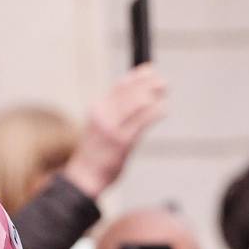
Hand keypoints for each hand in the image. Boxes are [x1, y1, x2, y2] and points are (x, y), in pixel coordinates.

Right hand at [61, 63, 166, 198]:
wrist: (84, 177)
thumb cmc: (96, 153)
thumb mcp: (100, 126)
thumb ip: (114, 111)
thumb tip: (136, 94)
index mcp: (97, 109)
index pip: (120, 85)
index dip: (138, 75)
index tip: (150, 70)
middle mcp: (103, 115)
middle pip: (131, 90)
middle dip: (150, 82)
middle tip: (163, 83)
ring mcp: (112, 128)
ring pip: (138, 101)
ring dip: (155, 94)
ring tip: (164, 92)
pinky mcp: (122, 142)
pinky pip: (144, 120)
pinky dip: (157, 111)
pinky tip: (164, 109)